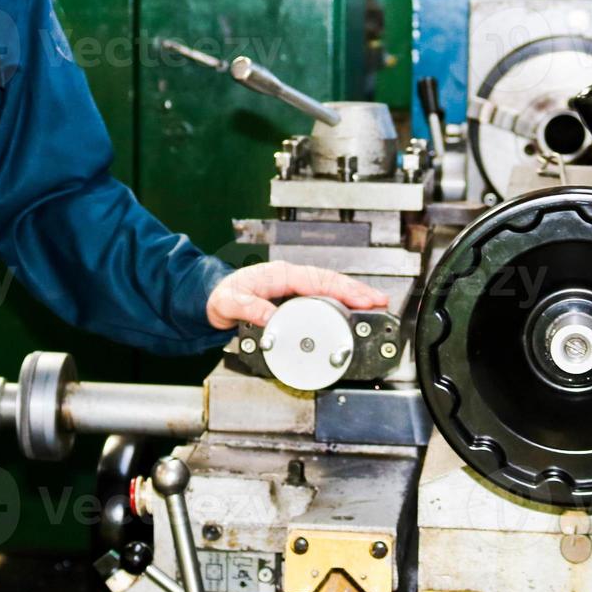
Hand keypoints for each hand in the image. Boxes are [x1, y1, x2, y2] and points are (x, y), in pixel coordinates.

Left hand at [207, 262, 387, 329]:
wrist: (211, 299)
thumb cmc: (221, 296)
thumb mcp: (230, 303)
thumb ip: (249, 309)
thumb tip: (271, 317)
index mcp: (279, 274)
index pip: (317, 280)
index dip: (342, 289)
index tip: (361, 298)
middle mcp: (290, 277)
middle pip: (331, 282)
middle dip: (357, 291)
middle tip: (380, 302)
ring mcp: (294, 287)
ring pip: (330, 288)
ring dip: (353, 296)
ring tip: (375, 306)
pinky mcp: (295, 298)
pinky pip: (323, 297)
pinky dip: (341, 303)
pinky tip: (353, 311)